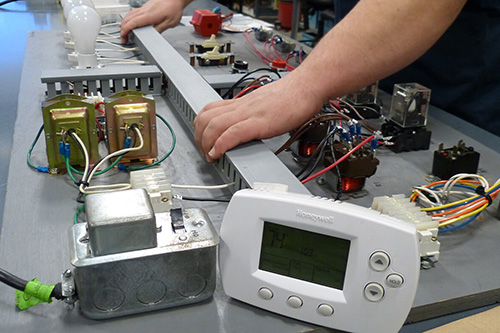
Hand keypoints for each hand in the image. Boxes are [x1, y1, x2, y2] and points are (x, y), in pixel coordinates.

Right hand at [120, 0, 188, 43]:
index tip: (123, 37)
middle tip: (124, 39)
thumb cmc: (174, 8)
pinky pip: (133, 12)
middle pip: (128, 19)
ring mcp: (144, 8)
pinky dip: (128, 18)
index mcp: (149, 15)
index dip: (126, 30)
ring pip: (129, 14)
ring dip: (124, 23)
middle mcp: (144, 10)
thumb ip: (159, 29)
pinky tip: (129, 22)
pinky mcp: (145, 7)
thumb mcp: (170, 23)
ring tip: (124, 32)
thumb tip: (152, 36)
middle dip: (123, 29)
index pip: (133, 22)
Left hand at [193, 74, 323, 161]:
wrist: (307, 86)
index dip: (200, 127)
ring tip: (210, 156)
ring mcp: (249, 114)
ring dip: (206, 144)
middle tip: (204, 151)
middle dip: (199, 138)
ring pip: (214, 125)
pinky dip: (221, 145)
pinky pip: (233, 133)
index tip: (203, 140)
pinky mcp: (259, 123)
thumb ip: (252, 115)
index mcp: (241, 103)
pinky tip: (219, 153)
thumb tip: (246, 127)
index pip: (209, 110)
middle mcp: (241, 107)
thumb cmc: (292, 95)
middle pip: (205, 118)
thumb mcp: (264, 104)